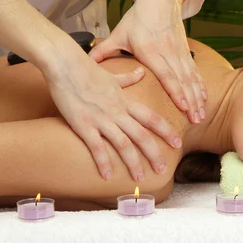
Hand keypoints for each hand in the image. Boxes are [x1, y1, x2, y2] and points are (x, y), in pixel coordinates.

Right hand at [44, 44, 181, 181]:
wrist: (65, 64)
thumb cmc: (86, 69)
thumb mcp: (112, 75)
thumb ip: (128, 78)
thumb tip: (141, 72)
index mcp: (125, 101)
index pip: (152, 118)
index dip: (166, 132)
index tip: (177, 143)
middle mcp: (117, 112)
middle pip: (142, 136)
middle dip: (154, 154)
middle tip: (162, 170)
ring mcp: (101, 119)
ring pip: (123, 144)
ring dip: (133, 163)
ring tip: (139, 178)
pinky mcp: (83, 124)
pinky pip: (96, 147)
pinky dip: (103, 162)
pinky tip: (107, 176)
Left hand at [90, 0, 206, 123]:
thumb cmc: (137, 18)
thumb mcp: (119, 34)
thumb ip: (103, 50)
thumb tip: (85, 62)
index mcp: (150, 51)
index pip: (166, 75)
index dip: (175, 91)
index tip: (183, 107)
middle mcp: (168, 52)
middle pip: (182, 80)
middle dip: (190, 101)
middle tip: (196, 120)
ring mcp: (178, 52)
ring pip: (190, 78)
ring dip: (197, 97)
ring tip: (201, 114)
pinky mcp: (185, 51)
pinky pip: (194, 71)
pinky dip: (200, 85)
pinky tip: (204, 98)